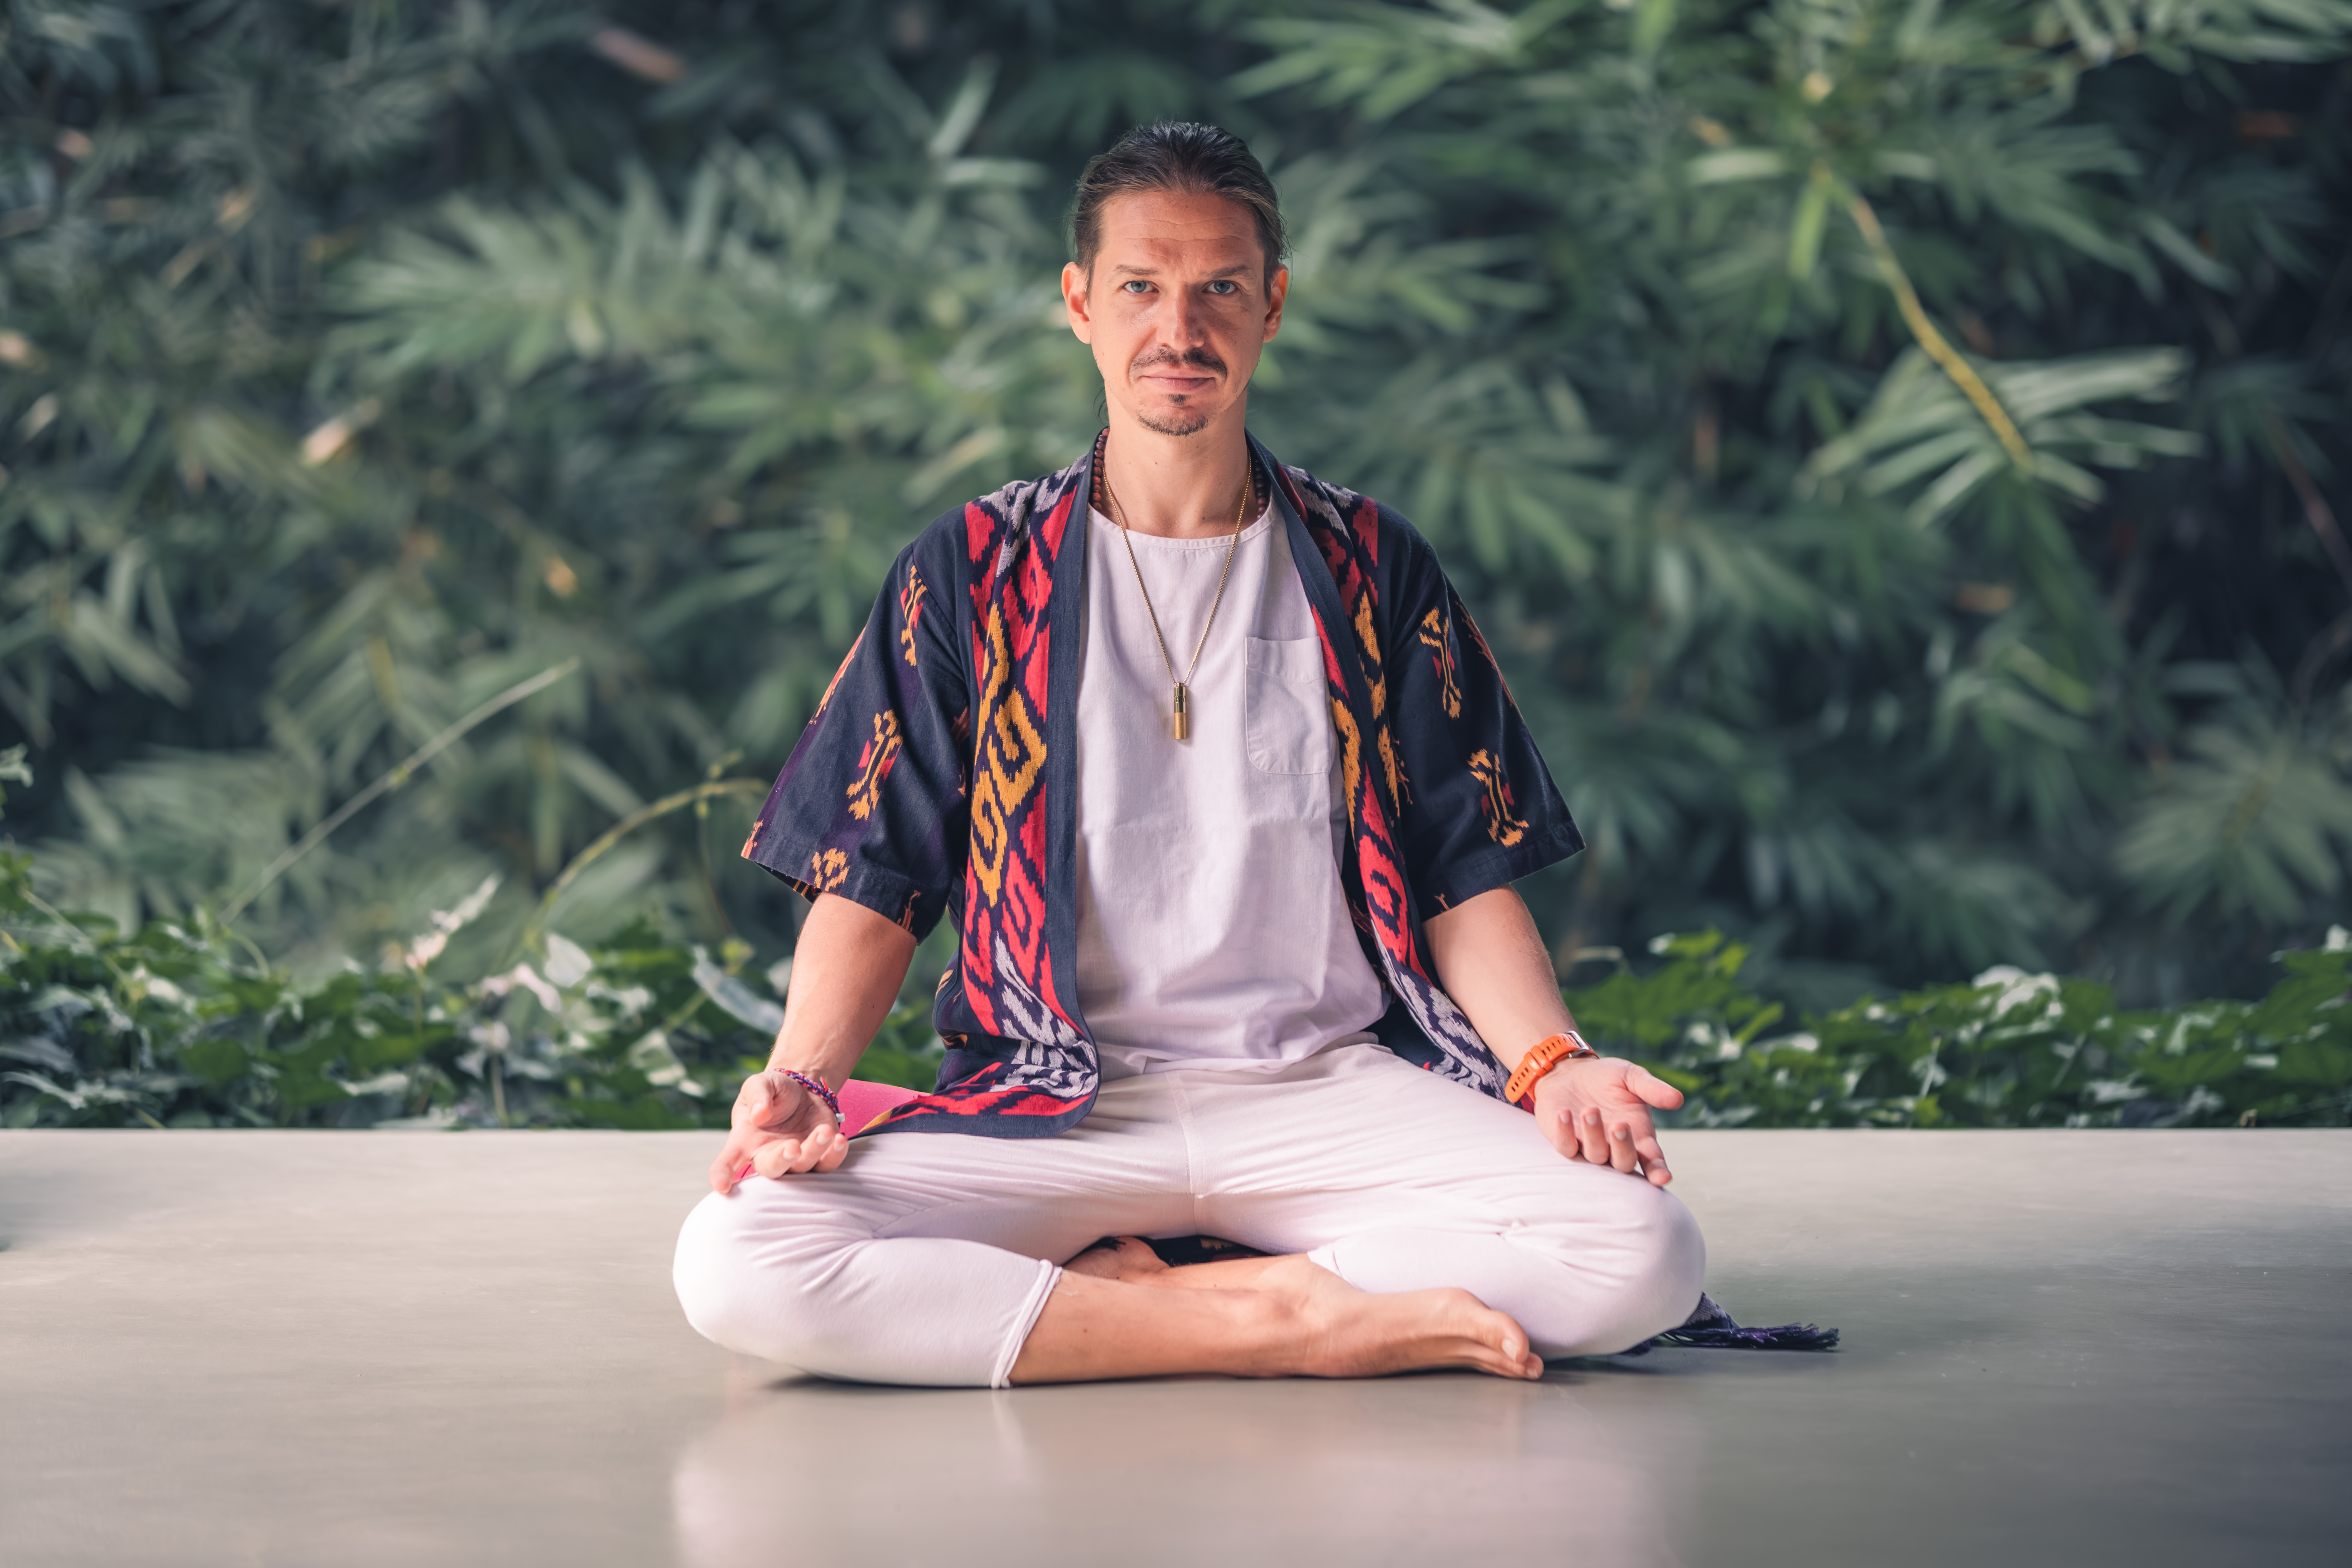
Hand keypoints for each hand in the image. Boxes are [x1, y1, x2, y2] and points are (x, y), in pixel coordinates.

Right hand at [706, 1069, 847, 1193]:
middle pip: (771, 1170)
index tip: (721, 1186)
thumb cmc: (774, 1091)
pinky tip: (839, 1140)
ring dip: (814, 1152)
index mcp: (745, 1142)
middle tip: (793, 1146)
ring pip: (802, 1168)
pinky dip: (835, 1155)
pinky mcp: (819, 1156)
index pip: (727, 1162)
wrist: (803, 1089)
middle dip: (782, 1161)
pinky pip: (827, 1165)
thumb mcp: (759, 1084)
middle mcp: (767, 1155)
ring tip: (823, 1131)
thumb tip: (760, 1115)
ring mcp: (794, 1159)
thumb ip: (757, 1096)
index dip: (721, 1176)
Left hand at [1527, 1057, 1682, 1185]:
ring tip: (1590, 1110)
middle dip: (1623, 1147)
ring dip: (1593, 1135)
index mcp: (1638, 1135)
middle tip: (1620, 1125)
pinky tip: (1564, 1113)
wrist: (1570, 1071)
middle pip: (1624, 1162)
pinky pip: (1566, 1147)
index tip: (1663, 1176)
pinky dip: (1565, 1133)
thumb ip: (1653, 1089)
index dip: (1657, 1170)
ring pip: (1595, 1156)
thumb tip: (1678, 1099)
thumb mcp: (1631, 1077)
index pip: (1652, 1160)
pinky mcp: (1565, 1141)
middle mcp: (1615, 1146)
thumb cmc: (1606, 1078)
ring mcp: (1589, 1146)